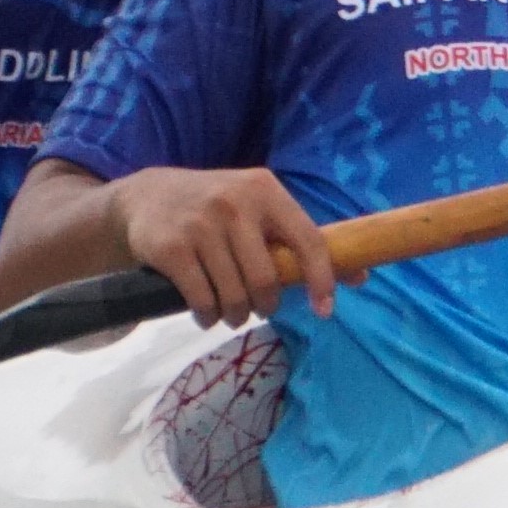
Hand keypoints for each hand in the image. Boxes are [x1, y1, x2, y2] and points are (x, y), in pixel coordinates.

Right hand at [111, 167, 338, 324]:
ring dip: (234, 315)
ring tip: (229, 313)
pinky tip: (205, 313)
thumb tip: (361, 277)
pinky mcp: (171, 247)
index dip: (322, 279)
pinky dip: (207, 316)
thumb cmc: (216, 209)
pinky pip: (201, 300)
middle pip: (266, 280)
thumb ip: (302, 240)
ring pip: (234, 295)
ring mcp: (200, 224)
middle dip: (265, 306)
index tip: (324, 310)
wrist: (146, 197)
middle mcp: (235, 203)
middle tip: (257, 309)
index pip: (307, 239)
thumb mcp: (259, 210)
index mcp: (265, 191)